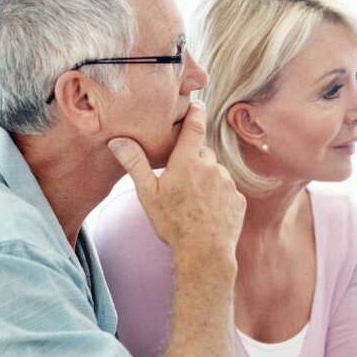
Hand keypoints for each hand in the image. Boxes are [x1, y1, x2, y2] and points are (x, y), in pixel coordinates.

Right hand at [108, 101, 244, 261]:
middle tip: (180, 181)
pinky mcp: (238, 199)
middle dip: (192, 161)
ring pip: (215, 172)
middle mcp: (211, 167)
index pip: (194, 128)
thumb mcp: (148, 194)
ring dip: (206, 179)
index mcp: (187, 162)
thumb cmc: (173, 223)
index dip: (195, 113)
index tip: (197, 103)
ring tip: (192, 202)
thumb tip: (118, 141)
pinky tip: (207, 212)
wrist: (205, 253)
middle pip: (202, 154)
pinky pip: (227, 190)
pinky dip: (218, 196)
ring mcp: (228, 183)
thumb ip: (135, 164)